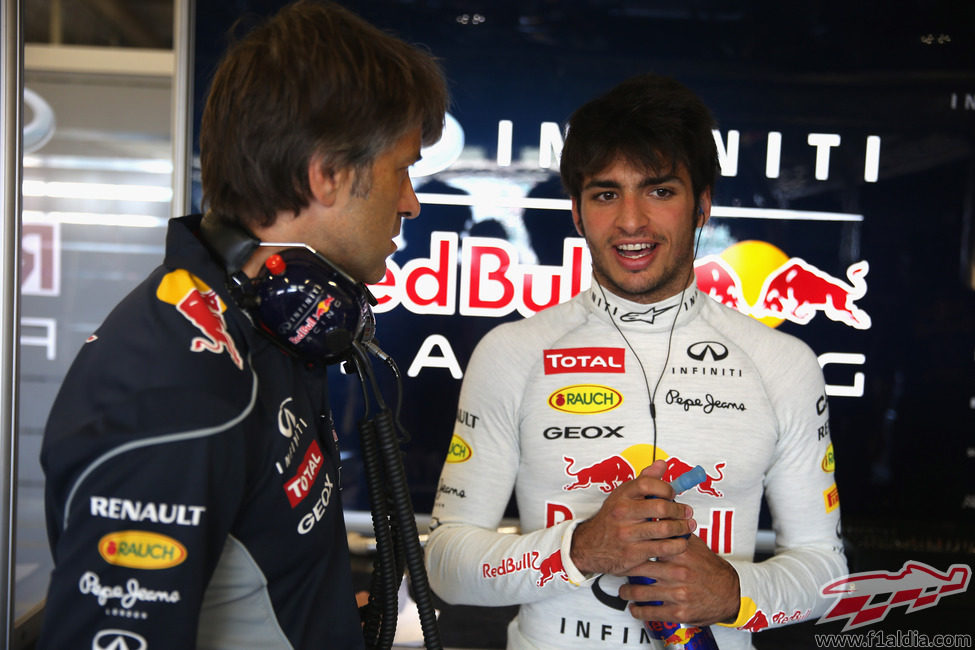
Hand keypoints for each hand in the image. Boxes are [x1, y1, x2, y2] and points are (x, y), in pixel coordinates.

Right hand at [570, 460, 695, 575]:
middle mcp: (623, 513)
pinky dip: (677, 545)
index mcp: (621, 496)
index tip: (672, 493)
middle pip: (660, 507)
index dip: (665, 488)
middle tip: (687, 512)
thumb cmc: (610, 518)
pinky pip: (663, 549)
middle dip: (680, 510)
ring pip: (665, 529)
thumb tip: (662, 464)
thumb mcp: (622, 495)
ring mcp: (627, 534)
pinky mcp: (633, 554)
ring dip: (683, 528)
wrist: (590, 546)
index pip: (647, 484)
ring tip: (687, 526)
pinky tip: (680, 542)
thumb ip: (644, 479)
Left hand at [619, 533, 739, 625]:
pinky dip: (639, 611)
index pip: (648, 545)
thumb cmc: (710, 568)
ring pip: (641, 592)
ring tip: (623, 591)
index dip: (632, 546)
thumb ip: (676, 532)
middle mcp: (678, 572)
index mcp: (679, 553)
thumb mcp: (695, 545)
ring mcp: (678, 593)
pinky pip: (652, 612)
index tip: (622, 546)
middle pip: (640, 568)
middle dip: (626, 570)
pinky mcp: (679, 612)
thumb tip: (659, 513)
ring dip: (628, 592)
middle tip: (619, 569)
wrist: (730, 592)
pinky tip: (634, 608)